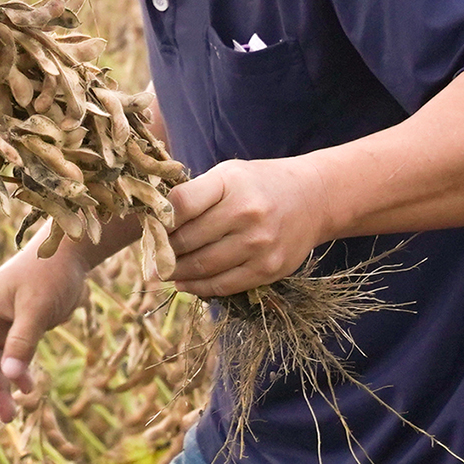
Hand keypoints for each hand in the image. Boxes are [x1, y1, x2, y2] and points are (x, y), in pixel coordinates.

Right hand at [0, 233, 89, 422]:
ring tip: (9, 416)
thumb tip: (8, 377)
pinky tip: (26, 390)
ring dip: (0, 388)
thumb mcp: (35, 308)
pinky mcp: (17, 330)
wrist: (68, 254)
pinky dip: (17, 375)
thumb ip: (22, 342)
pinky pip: (12, 359)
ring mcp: (0, 326)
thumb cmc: (48, 274)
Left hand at [166, 157, 330, 297]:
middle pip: (188, 240)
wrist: (313, 198)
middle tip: (150, 257)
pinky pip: (224, 285)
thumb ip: (194, 194)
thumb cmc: (259, 184)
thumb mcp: (227, 175)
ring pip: (203, 267)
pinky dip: (199, 288)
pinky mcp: (269, 269)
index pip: (180, 203)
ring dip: (176, 273)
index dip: (159, 220)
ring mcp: (259, 244)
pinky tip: (184, 284)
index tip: (149, 227)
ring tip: (163, 272)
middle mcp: (245, 214)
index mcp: (229, 183)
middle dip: (163, 251)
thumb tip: (153, 221)